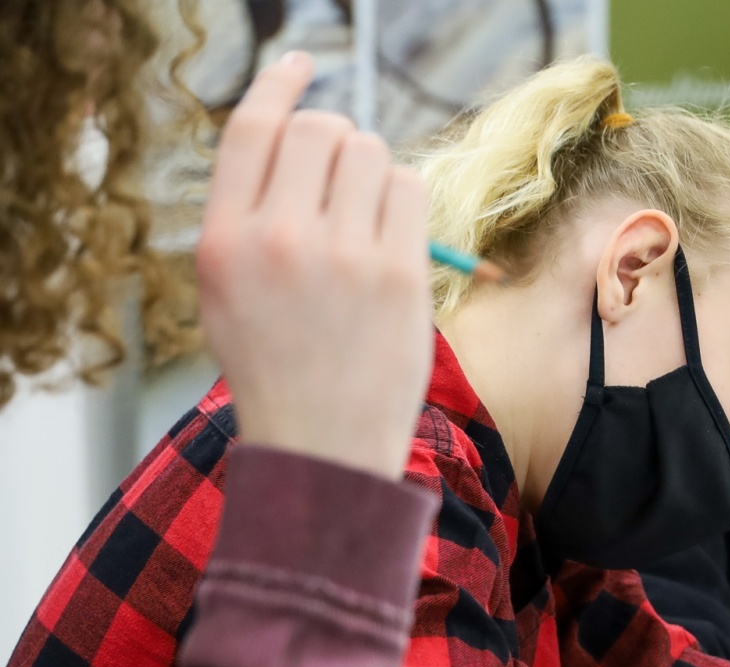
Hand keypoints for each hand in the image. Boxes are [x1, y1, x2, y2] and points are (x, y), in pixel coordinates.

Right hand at [195, 52, 433, 480]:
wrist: (322, 443)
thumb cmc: (276, 365)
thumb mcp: (226, 290)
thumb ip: (249, 215)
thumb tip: (299, 138)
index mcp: (225, 240)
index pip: (253, 130)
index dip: (280, 86)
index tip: (301, 67)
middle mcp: (280, 239)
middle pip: (318, 131)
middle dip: (334, 140)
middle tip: (340, 180)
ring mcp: (344, 255)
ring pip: (369, 152)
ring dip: (371, 170)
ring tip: (364, 220)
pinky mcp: (399, 274)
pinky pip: (409, 189)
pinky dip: (404, 198)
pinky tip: (393, 235)